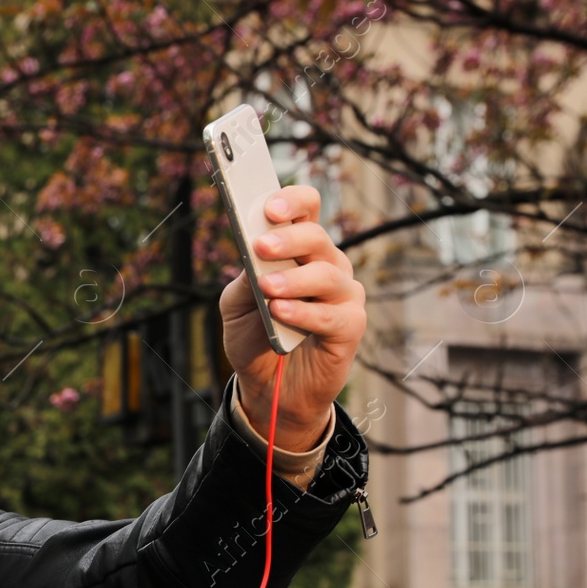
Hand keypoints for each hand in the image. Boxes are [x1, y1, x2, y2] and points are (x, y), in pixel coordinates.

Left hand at [217, 184, 364, 451]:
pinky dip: (304, 312)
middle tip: (260, 247)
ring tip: (267, 289)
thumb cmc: (255, 336)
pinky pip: (331, 314)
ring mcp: (342, 294)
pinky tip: (280, 312)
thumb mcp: (236, 305)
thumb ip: (244, 278)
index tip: (268, 208)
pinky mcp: (350, 325)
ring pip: (326, 274)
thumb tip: (252, 255)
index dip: (291, 202)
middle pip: (316, 237)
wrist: (268, 385)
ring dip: (293, 280)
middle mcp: (326, 264)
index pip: (305, 209)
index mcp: (299, 249)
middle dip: (287, 239)